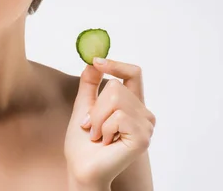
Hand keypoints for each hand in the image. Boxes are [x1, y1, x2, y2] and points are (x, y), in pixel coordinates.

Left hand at [65, 58, 155, 186]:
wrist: (82, 168)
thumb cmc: (83, 142)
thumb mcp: (84, 106)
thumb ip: (90, 85)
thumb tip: (93, 62)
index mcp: (131, 105)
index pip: (133, 74)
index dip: (117, 64)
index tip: (97, 61)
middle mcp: (143, 114)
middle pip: (117, 87)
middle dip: (96, 106)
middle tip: (91, 126)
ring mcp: (146, 126)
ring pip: (116, 99)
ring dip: (97, 119)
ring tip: (99, 136)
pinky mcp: (143, 137)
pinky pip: (118, 116)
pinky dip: (104, 128)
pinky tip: (106, 142)